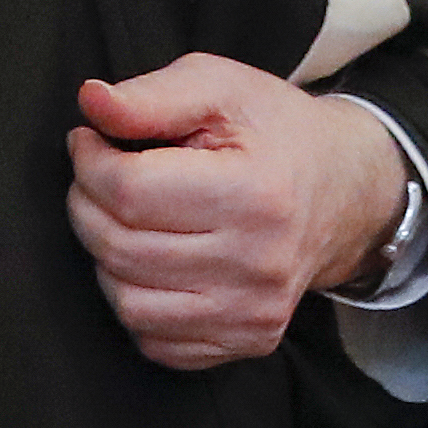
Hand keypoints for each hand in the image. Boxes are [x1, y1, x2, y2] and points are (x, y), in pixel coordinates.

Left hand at [64, 53, 410, 369]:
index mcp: (254, 193)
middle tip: (94, 174)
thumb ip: (151, 95)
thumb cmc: (271, 129)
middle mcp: (259, 265)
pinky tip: (146, 259)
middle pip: (122, 249)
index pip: (130, 192)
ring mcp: (256, 313)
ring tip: (118, 216)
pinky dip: (134, 301)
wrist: (342, 189)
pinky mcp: (251, 341)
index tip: (88, 139)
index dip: (89, 161)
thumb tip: (91, 103)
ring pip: (130, 304)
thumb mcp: (218, 86)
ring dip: (103, 256)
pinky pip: (157, 342)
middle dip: (85, 204)